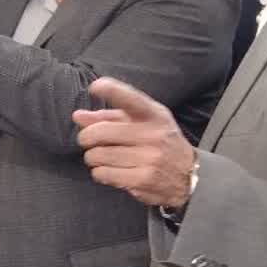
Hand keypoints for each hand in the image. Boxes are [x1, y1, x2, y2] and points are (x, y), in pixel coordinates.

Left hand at [74, 76, 196, 207]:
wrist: (189, 176)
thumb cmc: (160, 143)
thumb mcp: (143, 123)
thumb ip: (110, 117)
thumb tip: (78, 116)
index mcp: (154, 115)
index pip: (131, 98)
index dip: (111, 90)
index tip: (95, 87)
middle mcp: (153, 135)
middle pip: (101, 132)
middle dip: (86, 137)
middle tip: (88, 141)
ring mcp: (149, 158)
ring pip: (98, 155)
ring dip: (93, 157)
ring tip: (102, 157)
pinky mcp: (143, 179)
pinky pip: (104, 174)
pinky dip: (100, 173)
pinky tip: (109, 170)